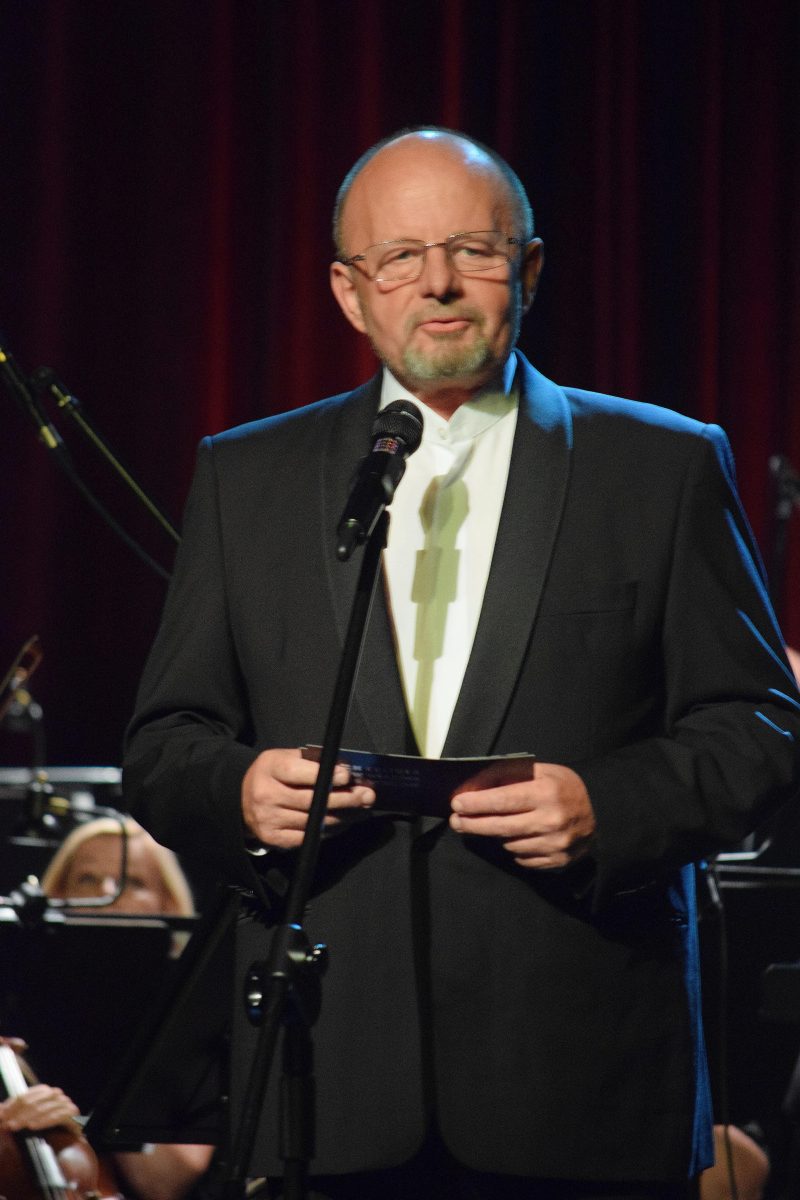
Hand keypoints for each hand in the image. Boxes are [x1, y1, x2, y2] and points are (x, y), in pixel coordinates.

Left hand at [0, 1084, 79, 1132]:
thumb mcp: (29, 1119)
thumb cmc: (48, 1128)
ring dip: (26, 1119)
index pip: (24, 1097)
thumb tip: (0, 1109)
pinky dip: (43, 1121)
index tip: (0, 1116)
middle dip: (16, 1114)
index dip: (10, 1107)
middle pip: (32, 1102)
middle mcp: (56, 1094)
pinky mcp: (72, 1113)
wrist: (70, 1137)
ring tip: (14, 1127)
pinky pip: (56, 1116)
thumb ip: (16, 1113)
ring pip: (42, 1109)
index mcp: (45, 1092)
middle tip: (5, 1124)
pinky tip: (32, 1127)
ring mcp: (65, 1103)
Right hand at [242, 748, 374, 849]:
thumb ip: (311, 761)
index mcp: (269, 769)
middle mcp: (266, 795)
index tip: (347, 776)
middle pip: (311, 800)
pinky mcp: (274, 839)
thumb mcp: (284, 758)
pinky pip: (308, 837)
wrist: (241, 800)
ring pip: (313, 821)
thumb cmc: (272, 775)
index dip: (325, 775)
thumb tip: (345, 768)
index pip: (298, 773)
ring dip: (342, 816)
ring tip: (361, 810)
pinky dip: (329, 830)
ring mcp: (269, 820)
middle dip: (344, 799)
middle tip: (366, 796)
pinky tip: (343, 823)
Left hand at [449, 761, 595, 868]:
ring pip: (510, 844)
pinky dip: (515, 849)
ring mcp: (555, 844)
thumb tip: (475, 786)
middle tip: (456, 821)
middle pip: (501, 826)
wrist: (602, 811)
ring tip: (492, 825)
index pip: (503, 800)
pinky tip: (516, 838)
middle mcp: (551, 820)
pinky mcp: (557, 861)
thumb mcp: (542, 771)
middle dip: (473, 824)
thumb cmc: (565, 787)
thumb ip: (511, 776)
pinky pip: (523, 859)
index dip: (477, 803)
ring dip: (497, 835)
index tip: (457, 803)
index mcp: (546, 793)